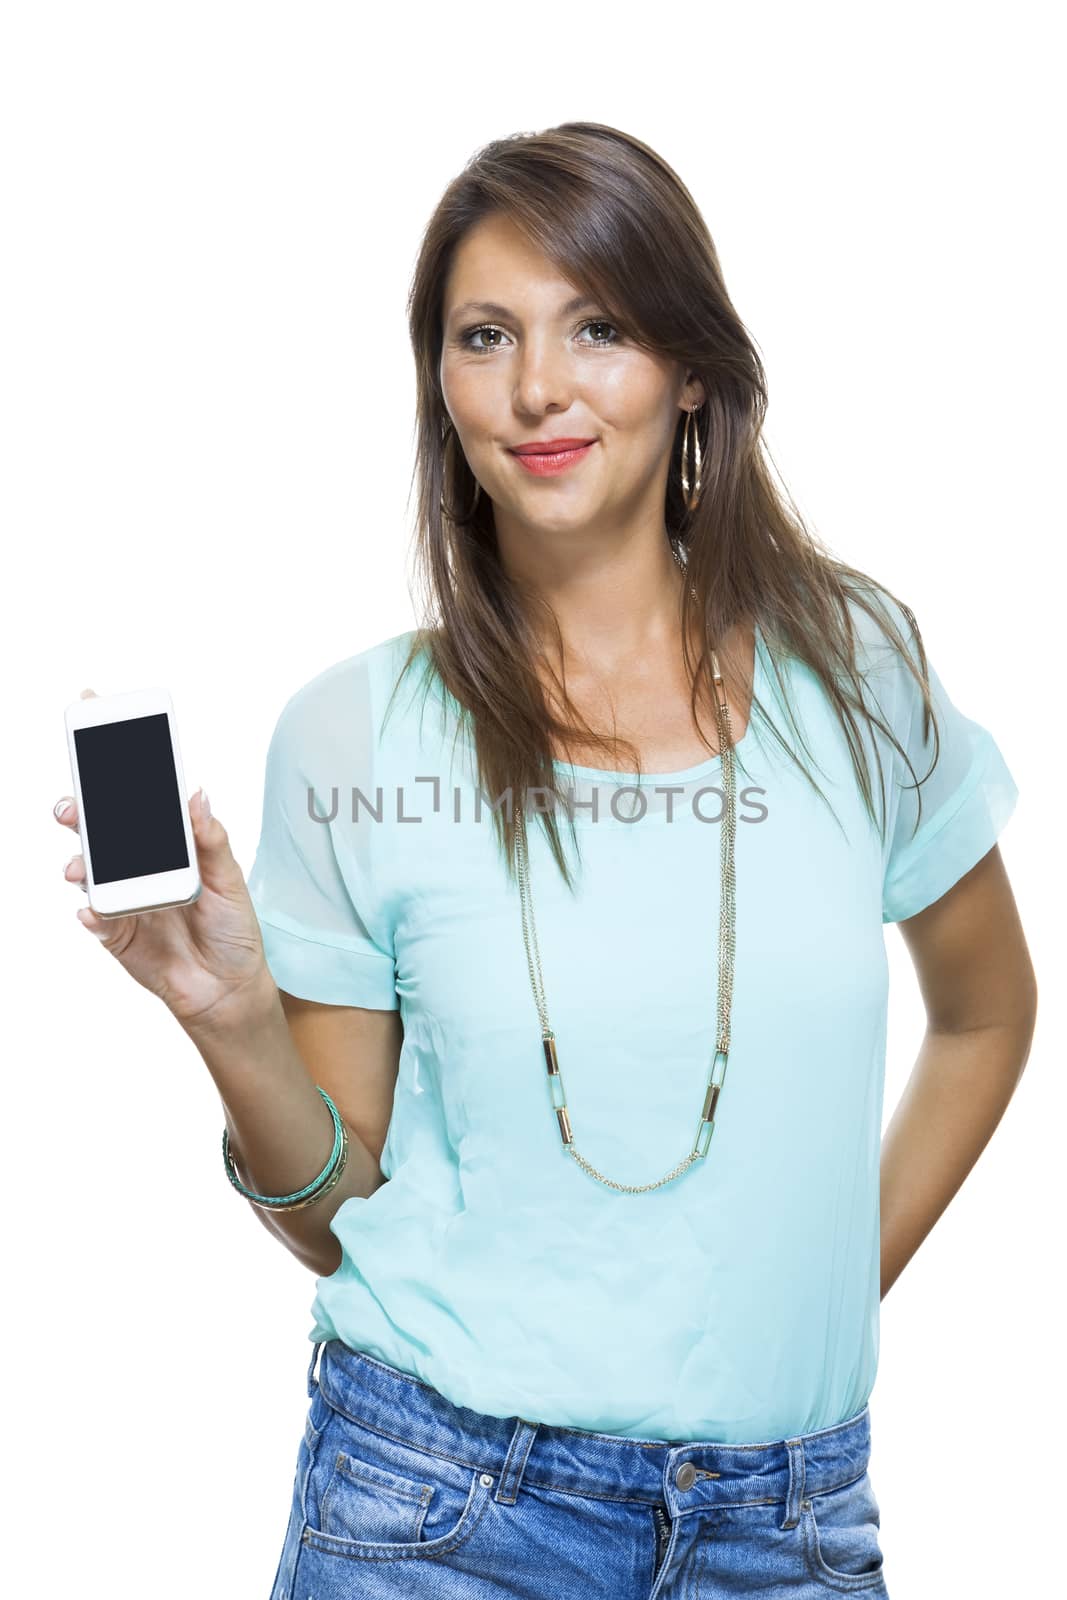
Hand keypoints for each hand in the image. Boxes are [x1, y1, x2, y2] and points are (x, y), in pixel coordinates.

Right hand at [56, 687, 275, 1033]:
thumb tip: (196, 794)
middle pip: (100, 828)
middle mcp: (139, 864)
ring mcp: (123, 896)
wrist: (229, 987)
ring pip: (89, 869)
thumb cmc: (231, 928)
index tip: (95, 729)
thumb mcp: (230, 881)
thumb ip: (212, 840)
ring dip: (79, 863)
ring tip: (81, 866)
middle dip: (80, 810)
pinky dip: (91, 913)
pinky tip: (93, 911)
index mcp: (168, 843)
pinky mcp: (115, 933)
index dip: (115, 764)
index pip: (137, 797)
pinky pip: (96, 919)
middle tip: (73, 804)